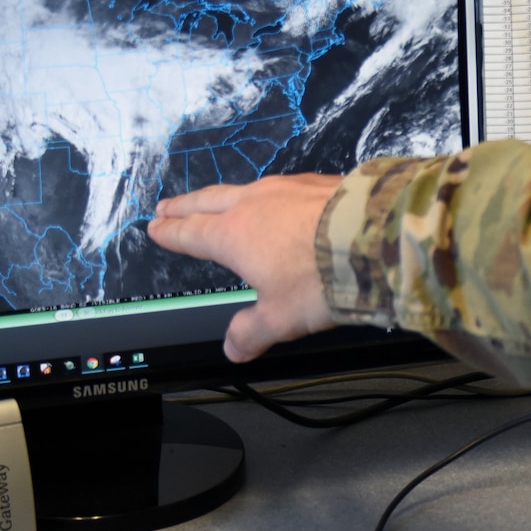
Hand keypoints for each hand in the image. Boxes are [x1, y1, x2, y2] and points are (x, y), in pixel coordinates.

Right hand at [148, 175, 342, 361]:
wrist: (376, 235)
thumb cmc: (321, 278)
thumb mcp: (281, 317)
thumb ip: (252, 332)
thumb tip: (232, 348)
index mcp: (233, 236)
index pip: (191, 234)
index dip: (171, 233)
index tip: (155, 228)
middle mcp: (253, 204)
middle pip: (207, 202)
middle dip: (184, 205)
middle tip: (166, 205)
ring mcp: (286, 188)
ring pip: (244, 189)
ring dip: (224, 195)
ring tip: (218, 199)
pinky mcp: (318, 181)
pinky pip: (282, 185)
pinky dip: (268, 192)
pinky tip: (278, 196)